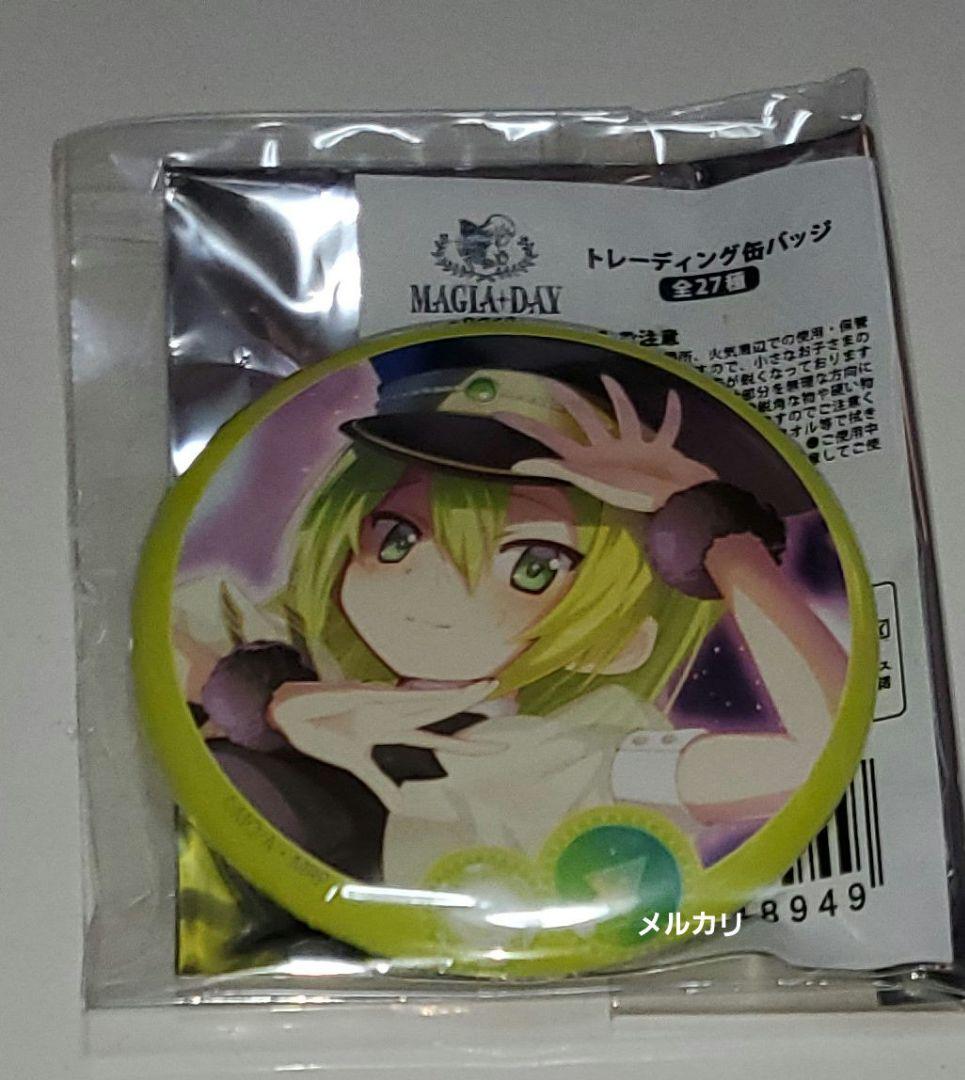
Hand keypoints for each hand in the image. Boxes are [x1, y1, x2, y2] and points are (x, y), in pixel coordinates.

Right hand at [269, 679, 501, 809]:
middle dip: (468, 700)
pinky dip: (418, 698)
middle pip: (439, 709)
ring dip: (456, 693)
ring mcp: (383, 703)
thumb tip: (401, 806)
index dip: (466, 745)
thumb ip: (381, 782)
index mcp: (393, 730)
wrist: (289, 715)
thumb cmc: (320, 732)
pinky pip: (399, 698)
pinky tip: (436, 692)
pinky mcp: (367, 695)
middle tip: (495, 689)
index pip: (437, 740)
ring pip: (428, 698)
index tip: (498, 749)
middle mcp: (394, 713)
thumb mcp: (356, 765)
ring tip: (484, 685)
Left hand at [496, 376, 715, 512]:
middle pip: (583, 419)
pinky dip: (673, 413)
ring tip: (608, 378)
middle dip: (568, 400)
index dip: (524, 425)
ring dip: (618, 398)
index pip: (548, 437)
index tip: (500, 412)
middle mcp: (609, 451)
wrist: (680, 503)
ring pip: (625, 416)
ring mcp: (636, 449)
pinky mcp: (662, 450)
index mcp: (589, 458)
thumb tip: (518, 466)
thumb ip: (557, 470)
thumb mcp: (591, 480)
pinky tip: (673, 396)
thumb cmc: (637, 493)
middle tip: (550, 381)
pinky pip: (668, 428)